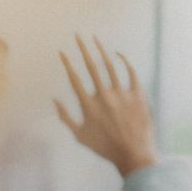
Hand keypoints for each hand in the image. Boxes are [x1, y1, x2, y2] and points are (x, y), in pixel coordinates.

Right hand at [55, 34, 157, 176]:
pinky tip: (117, 54)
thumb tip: (54, 100)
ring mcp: (122, 95)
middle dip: (82, 48)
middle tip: (77, 35)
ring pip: (110, 65)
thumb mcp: (79, 136)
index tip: (62, 52)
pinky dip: (124, 61)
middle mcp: (104, 97)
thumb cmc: (105, 148)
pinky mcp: (137, 95)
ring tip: (94, 39)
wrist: (134, 155)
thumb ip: (65, 117)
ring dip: (101, 50)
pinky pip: (131, 72)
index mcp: (88, 106)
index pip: (74, 79)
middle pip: (91, 66)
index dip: (67, 63)